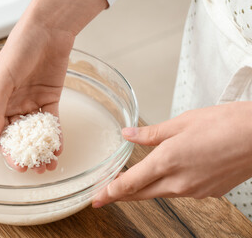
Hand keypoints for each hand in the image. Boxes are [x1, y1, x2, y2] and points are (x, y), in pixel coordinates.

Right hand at [0, 0, 106, 172]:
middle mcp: (14, 105)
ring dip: (44, 148)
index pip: (1, 133)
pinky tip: (59, 149)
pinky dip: (56, 136)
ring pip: (37, 132)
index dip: (9, 152)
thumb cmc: (18, 51)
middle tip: (38, 169)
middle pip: (20, 136)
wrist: (47, 33)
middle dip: (28, 154)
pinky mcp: (50, 99)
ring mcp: (33, 103)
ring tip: (50, 164)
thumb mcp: (1, 81)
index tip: (18, 166)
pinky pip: (52, 122)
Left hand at [93, 101, 251, 206]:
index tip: (96, 199)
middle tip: (105, 195)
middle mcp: (179, 182)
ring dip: (144, 188)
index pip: (130, 183)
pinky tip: (170, 174)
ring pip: (160, 192)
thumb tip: (128, 135)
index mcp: (168, 161)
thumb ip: (151, 133)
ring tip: (134, 181)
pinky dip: (169, 184)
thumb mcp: (182, 122)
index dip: (110, 192)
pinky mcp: (208, 193)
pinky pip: (180, 191)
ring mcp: (195, 191)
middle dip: (121, 195)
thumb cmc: (225, 124)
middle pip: (141, 193)